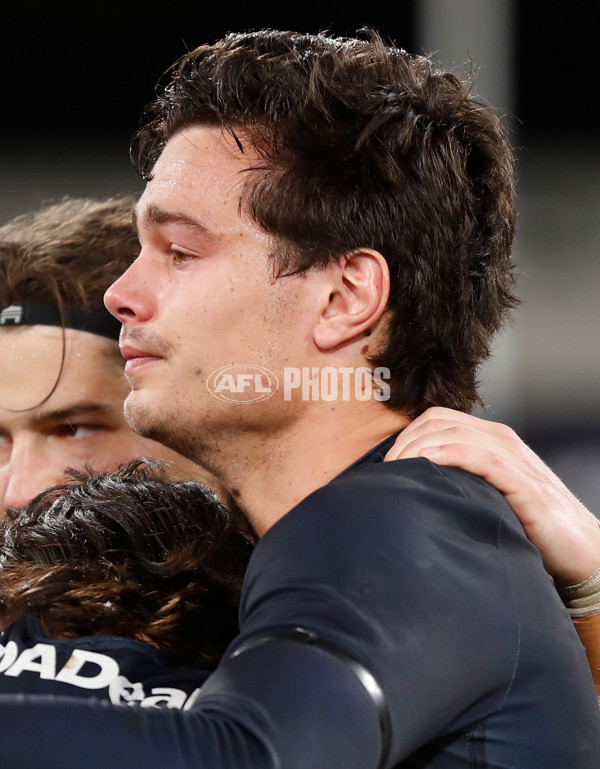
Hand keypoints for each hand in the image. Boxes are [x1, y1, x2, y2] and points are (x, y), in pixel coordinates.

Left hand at [385, 407, 599, 586]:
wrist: (582, 552)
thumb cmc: (528, 526)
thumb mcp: (488, 494)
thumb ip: (460, 481)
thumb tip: (413, 489)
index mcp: (490, 439)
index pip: (436, 419)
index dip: (406, 435)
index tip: (386, 464)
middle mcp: (501, 440)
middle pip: (438, 422)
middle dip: (404, 442)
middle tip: (385, 472)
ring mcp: (514, 458)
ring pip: (454, 434)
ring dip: (418, 448)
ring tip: (397, 472)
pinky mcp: (524, 482)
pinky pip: (481, 457)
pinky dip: (449, 455)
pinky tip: (427, 464)